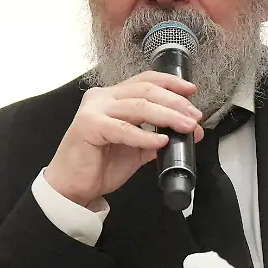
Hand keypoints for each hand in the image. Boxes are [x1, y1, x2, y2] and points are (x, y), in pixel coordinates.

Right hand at [44, 71, 204, 205]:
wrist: (73, 187)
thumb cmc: (99, 166)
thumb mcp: (136, 148)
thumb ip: (157, 136)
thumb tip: (187, 131)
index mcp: (112, 97)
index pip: (145, 81)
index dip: (170, 83)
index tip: (191, 90)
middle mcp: (102, 97)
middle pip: (145, 90)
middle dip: (175, 102)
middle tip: (194, 116)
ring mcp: (94, 109)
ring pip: (138, 106)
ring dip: (167, 116)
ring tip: (186, 127)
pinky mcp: (89, 126)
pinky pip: (123, 128)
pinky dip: (145, 135)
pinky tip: (160, 140)